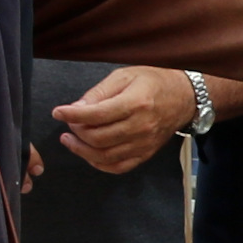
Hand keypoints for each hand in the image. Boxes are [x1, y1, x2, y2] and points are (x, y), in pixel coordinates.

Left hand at [53, 65, 192, 176]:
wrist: (184, 97)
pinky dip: (99, 164)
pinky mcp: (145, 154)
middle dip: (76, 132)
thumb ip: (99, 93)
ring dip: (82, 150)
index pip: (96, 115)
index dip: (72, 115)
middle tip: (68, 123)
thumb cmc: (154, 82)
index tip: (58, 112)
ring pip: (105, 156)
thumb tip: (76, 109)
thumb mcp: (124, 76)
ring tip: (70, 139)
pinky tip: (88, 153)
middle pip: (98, 138)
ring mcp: (144, 143)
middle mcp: (141, 127)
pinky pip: (118, 167)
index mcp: (136, 103)